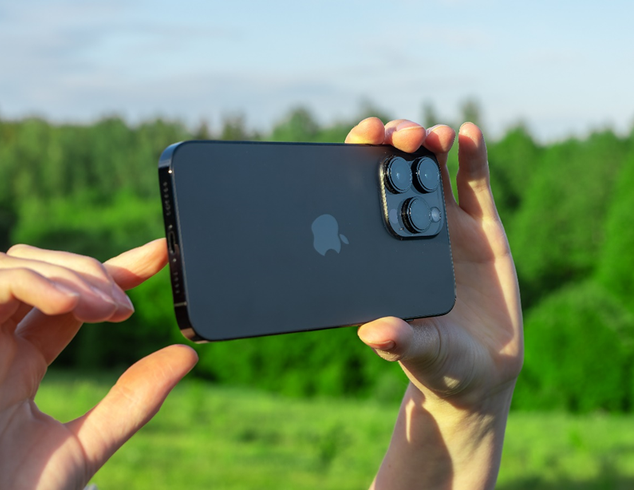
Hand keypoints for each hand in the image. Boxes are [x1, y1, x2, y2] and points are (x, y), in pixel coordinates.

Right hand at [0, 239, 197, 489]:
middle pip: (39, 269)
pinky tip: (71, 304)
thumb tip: (187, 355)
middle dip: (90, 271)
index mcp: (22, 362)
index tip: (157, 255)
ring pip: (8, 266)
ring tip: (106, 309)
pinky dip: (28, 283)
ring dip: (66, 274)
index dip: (112, 268)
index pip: (68, 295)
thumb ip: (135, 397)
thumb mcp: (92, 440)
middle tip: (126, 306)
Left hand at [347, 118, 522, 488]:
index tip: (361, 140)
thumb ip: (400, 342)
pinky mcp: (484, 231)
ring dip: (432, 144)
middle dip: (398, 145)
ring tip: (435, 135)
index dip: (361, 163)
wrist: (481, 372)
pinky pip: (477, 186)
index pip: (364, 197)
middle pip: (399, 172)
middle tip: (401, 136)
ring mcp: (448, 228)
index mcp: (383, 253)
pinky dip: (474, 156)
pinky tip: (470, 133)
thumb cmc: (438, 363)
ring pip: (436, 170)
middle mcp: (410, 233)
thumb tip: (373, 333)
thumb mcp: (419, 352)